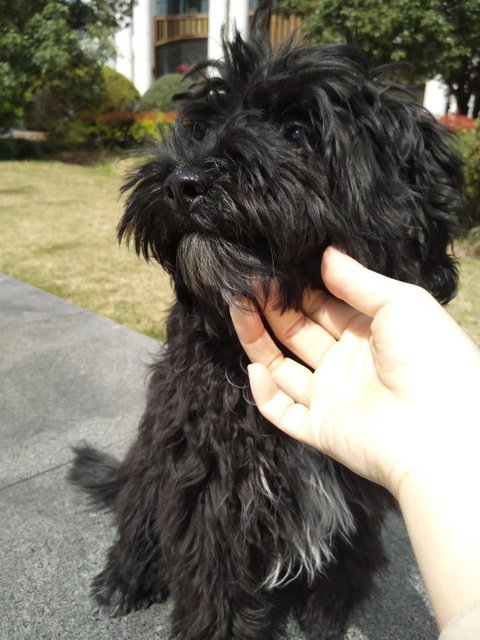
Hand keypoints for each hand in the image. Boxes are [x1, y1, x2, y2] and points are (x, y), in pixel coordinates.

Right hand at [230, 247, 479, 499]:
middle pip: (298, 334)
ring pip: (283, 369)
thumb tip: (325, 254)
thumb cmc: (429, 356)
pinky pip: (283, 413)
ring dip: (259, 341)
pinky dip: (264, 394)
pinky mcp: (321, 429)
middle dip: (273, 309)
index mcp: (367, 334)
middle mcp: (345, 364)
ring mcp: (332, 398)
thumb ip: (358, 280)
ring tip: (237, 309)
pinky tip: (257, 368)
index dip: (297, 290)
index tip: (271, 268)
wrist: (441, 427)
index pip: (322, 308)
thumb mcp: (402, 302)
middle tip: (246, 283)